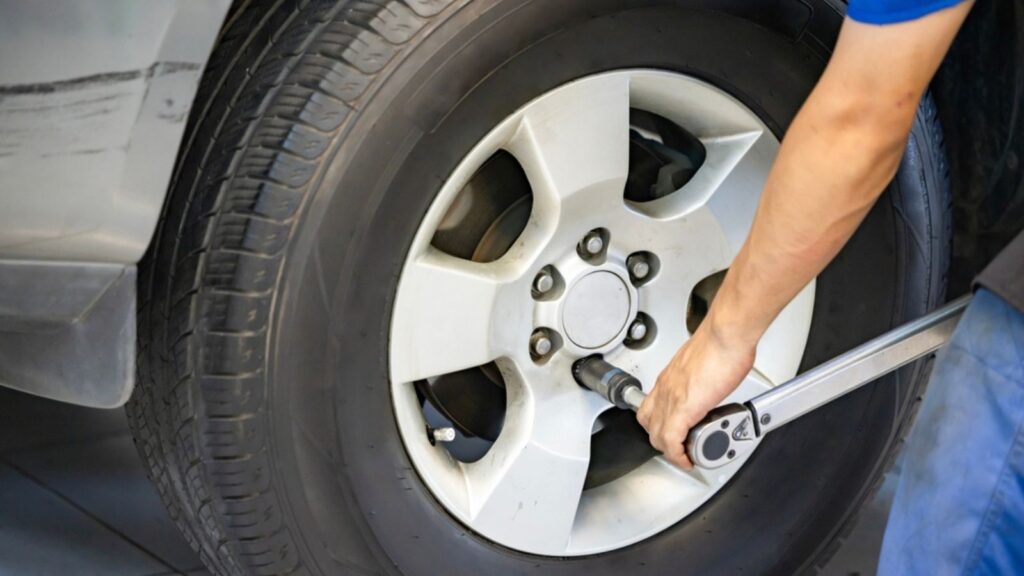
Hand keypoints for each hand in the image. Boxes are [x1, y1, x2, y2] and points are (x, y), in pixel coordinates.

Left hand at [636, 323, 755, 468]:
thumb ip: (700, 375)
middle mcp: (666, 388)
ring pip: (656, 435)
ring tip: (686, 456)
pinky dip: (678, 456)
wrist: (726, 334)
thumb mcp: (703, 362)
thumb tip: (711, 382)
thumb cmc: (721, 342)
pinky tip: (688, 460)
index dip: (658, 426)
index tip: (672, 435)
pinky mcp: (684, 408)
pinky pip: (671, 441)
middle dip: (662, 442)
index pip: (650, 407)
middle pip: (648, 424)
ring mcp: (672, 397)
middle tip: (680, 449)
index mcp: (670, 377)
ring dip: (670, 451)